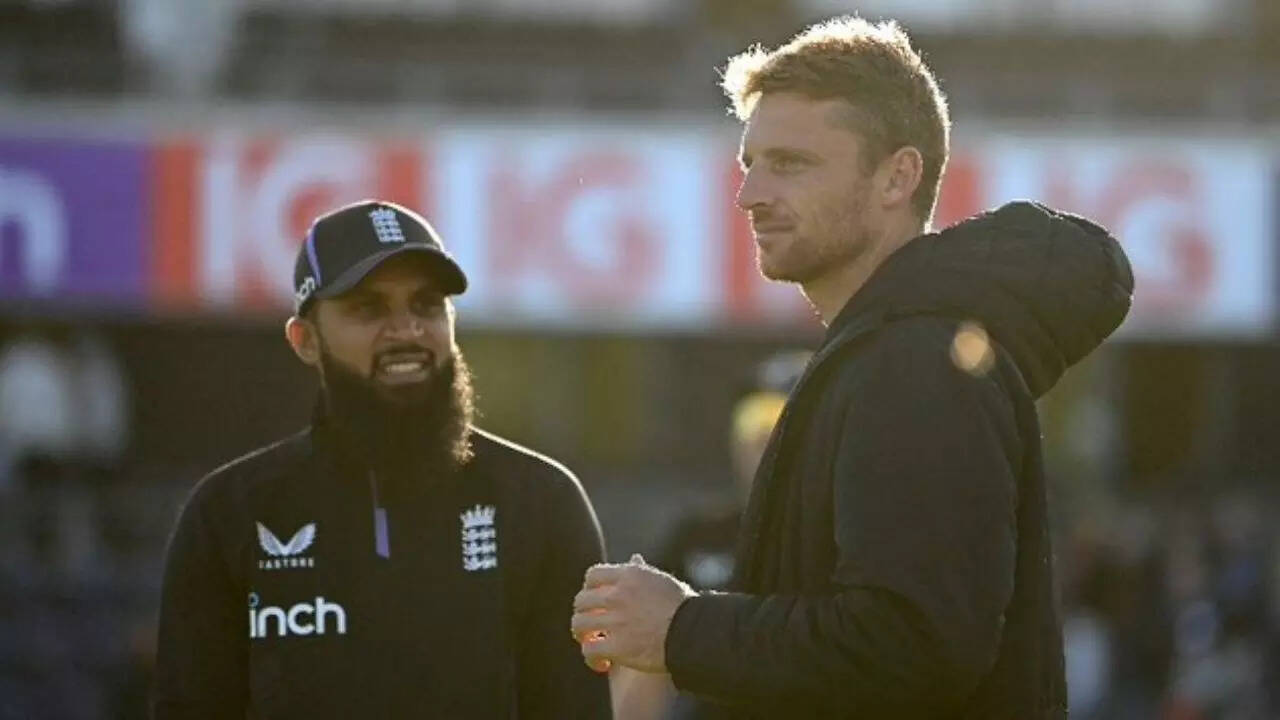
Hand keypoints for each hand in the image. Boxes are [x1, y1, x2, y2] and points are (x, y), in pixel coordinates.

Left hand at [571, 554, 696, 673]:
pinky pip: (589, 650)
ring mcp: (616, 620)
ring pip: (579, 625)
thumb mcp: (662, 581)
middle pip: (581, 601)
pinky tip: (603, 664)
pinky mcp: (617, 646)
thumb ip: (642, 572)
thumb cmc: (684, 609)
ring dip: (583, 636)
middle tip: (590, 627)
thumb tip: (634, 559)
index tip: (595, 602)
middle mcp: (618, 595)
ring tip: (593, 644)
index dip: (589, 589)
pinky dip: (592, 659)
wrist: (694, 633)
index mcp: (629, 576)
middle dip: (583, 614)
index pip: (593, 575)